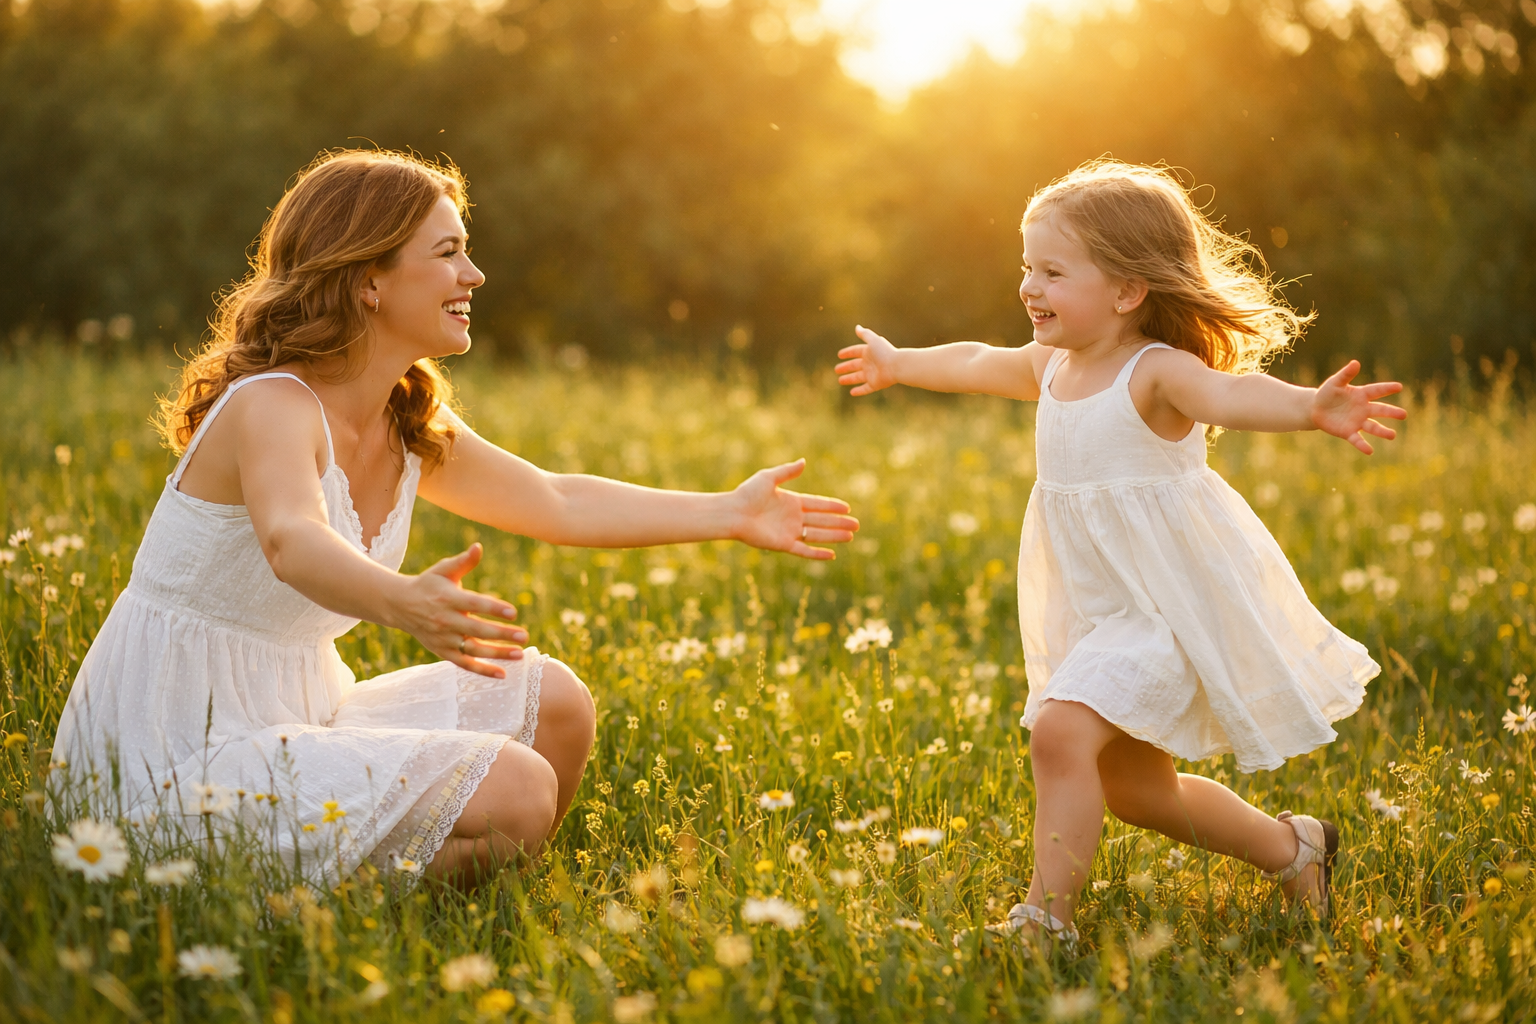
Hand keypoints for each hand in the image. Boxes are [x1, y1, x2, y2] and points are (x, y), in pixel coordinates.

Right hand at [388, 543, 528, 677]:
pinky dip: (482, 670)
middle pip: (476, 630)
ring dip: (496, 654)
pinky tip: (503, 674)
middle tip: (524, 636)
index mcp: (448, 598)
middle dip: (501, 634)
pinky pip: (464, 664)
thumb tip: (479, 547)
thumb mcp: (444, 569)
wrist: (399, 605)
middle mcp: (445, 620)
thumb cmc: (428, 583)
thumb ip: (464, 561)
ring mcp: (443, 638)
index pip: (474, 604)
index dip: (493, 608)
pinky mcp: (442, 652)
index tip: (513, 612)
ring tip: (520, 654)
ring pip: (473, 649)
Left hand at [732, 459, 858, 559]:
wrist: (733, 513)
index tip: (847, 508)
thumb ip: (787, 472)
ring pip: (817, 534)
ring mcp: (789, 531)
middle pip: (822, 520)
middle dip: (839, 523)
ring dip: (834, 536)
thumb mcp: (768, 478)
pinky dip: (818, 553)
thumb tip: (803, 461)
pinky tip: (832, 555)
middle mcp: (792, 517)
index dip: (832, 506)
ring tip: (850, 537)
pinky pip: (804, 550)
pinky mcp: (783, 544)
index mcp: (791, 501)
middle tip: (856, 525)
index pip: (817, 504)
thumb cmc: (747, 494)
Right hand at [836, 326, 900, 395]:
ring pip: (858, 377)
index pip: (856, 352)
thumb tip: (857, 327)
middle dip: (846, 367)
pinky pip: (865, 388)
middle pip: (855, 366)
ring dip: (849, 379)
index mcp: (869, 352)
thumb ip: (865, 334)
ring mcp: (872, 375)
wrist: (897, 366)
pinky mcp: (875, 384)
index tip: (839, 355)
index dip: (848, 353)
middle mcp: (870, 364)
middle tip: (836, 369)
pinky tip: (852, 393)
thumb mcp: (873, 340)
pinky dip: (859, 391)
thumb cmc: (885, 352)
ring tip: (840, 381)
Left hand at [1311, 360, 1406, 453]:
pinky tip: (1370, 451)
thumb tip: (1356, 363)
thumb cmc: (1327, 393)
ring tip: (1392, 436)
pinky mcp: (1348, 432)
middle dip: (1391, 413)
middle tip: (1403, 415)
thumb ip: (1345, 374)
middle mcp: (1363, 409)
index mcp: (1361, 395)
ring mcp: (1357, 421)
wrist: (1316, 409)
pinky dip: (1363, 445)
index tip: (1399, 387)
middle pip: (1380, 410)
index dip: (1387, 388)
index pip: (1376, 391)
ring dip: (1382, 431)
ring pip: (1373, 427)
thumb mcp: (1335, 382)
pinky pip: (1357, 439)